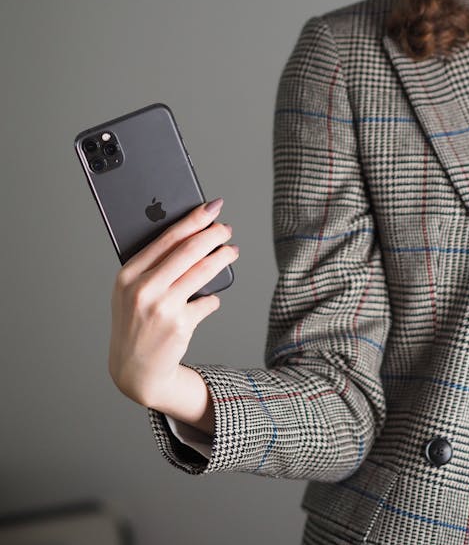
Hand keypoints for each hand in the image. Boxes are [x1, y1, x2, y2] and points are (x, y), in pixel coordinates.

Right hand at [107, 198, 238, 408]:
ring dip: (223, 257)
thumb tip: (190, 234)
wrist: (134, 369)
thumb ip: (151, 266)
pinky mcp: (180, 325)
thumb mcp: (130, 291)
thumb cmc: (136, 321)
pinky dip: (213, 298)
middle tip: (226, 229)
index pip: (167, 237)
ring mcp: (162, 308)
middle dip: (213, 234)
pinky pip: (208, 301)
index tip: (211, 208)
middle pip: (189, 250)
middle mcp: (143, 289)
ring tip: (232, 251)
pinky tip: (211, 298)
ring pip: (203, 271)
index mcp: (128, 274)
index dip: (194, 219)